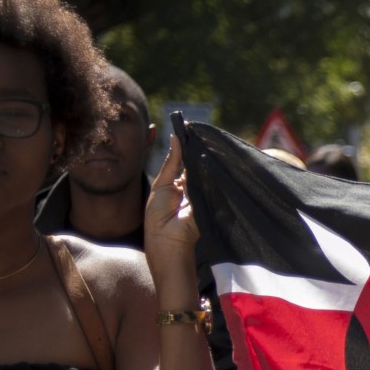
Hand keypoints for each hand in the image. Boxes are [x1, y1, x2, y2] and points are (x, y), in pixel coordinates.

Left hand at [145, 134, 199, 270]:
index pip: (187, 163)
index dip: (189, 149)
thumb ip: (172, 160)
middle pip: (198, 167)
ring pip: (205, 174)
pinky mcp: (212, 201)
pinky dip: (210, 176)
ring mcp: (203, 194)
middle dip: (198, 153)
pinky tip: (210, 164)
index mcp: (178, 184)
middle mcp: (192, 188)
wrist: (167, 238)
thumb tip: (175, 136)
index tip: (191, 131)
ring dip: (204, 164)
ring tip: (206, 147)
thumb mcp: (162, 182)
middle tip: (201, 136)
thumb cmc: (158, 213)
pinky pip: (212, 184)